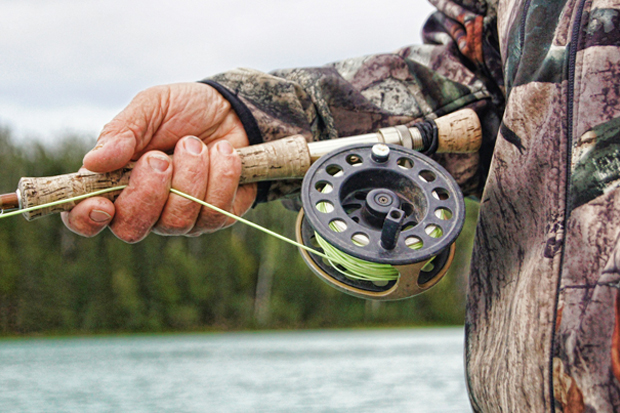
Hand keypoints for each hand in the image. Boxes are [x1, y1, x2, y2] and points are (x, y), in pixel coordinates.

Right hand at [61, 82, 256, 241]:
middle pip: (132, 229)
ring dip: (190, 175)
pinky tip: (223, 152)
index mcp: (115, 182)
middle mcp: (146, 208)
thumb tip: (92, 162)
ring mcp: (182, 217)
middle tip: (160, 157)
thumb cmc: (184, 110)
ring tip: (195, 144)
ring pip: (177, 222)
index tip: (101, 203)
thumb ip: (122, 132)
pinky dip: (221, 175)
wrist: (234, 110)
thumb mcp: (151, 107)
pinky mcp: (216, 217)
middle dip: (148, 191)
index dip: (87, 219)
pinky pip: (216, 213)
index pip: (86, 218)